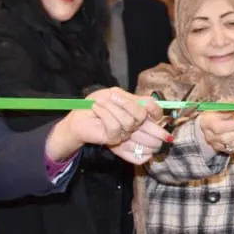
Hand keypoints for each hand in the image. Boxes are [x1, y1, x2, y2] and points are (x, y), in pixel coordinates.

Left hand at [51, 88, 166, 161]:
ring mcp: (125, 133)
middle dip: (127, 104)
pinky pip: (115, 126)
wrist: (79, 116)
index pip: (154, 111)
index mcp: (137, 112)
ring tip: (99, 103)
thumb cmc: (97, 104)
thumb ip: (133, 98)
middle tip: (112, 96)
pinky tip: (97, 109)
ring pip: (128, 121)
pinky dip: (104, 113)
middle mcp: (134, 124)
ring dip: (111, 108)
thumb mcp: (116, 94)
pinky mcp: (114, 139)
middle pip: (142, 116)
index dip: (155, 109)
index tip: (146, 104)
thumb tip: (150, 104)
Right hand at [198, 103, 233, 154]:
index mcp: (207, 122)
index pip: (217, 127)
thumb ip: (233, 105)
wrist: (214, 122)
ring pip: (233, 145)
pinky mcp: (225, 150)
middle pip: (225, 138)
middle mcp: (210, 136)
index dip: (230, 126)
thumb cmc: (219, 111)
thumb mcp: (224, 104)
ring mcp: (217, 144)